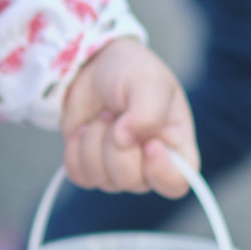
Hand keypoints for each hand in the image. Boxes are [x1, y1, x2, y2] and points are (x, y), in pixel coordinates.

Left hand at [59, 38, 197, 197]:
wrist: (93, 65)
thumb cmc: (131, 70)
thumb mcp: (148, 81)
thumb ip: (147, 113)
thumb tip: (126, 141)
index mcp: (175, 146)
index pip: (175, 183)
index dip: (160, 171)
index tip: (149, 143)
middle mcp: (148, 165)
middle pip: (132, 181)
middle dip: (116, 145)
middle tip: (116, 114)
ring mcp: (118, 169)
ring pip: (101, 179)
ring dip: (94, 141)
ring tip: (102, 116)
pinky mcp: (90, 167)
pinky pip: (79, 176)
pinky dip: (75, 149)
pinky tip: (84, 128)